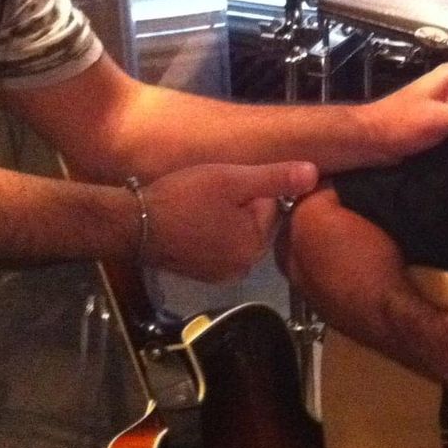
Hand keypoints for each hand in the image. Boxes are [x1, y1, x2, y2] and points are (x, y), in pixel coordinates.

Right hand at [141, 161, 317, 280]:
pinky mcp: (201, 274)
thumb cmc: (183, 198)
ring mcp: (220, 274)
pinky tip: (191, 221)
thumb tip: (316, 174)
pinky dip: (210, 232)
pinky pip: (218, 246)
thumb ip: (276, 177)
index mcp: (254, 246)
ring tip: (199, 205)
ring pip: (236, 233)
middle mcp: (243, 267)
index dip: (248, 188)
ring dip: (224, 217)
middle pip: (255, 223)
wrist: (132, 224)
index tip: (223, 183)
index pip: (270, 206)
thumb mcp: (232, 179)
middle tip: (210, 192)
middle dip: (238, 205)